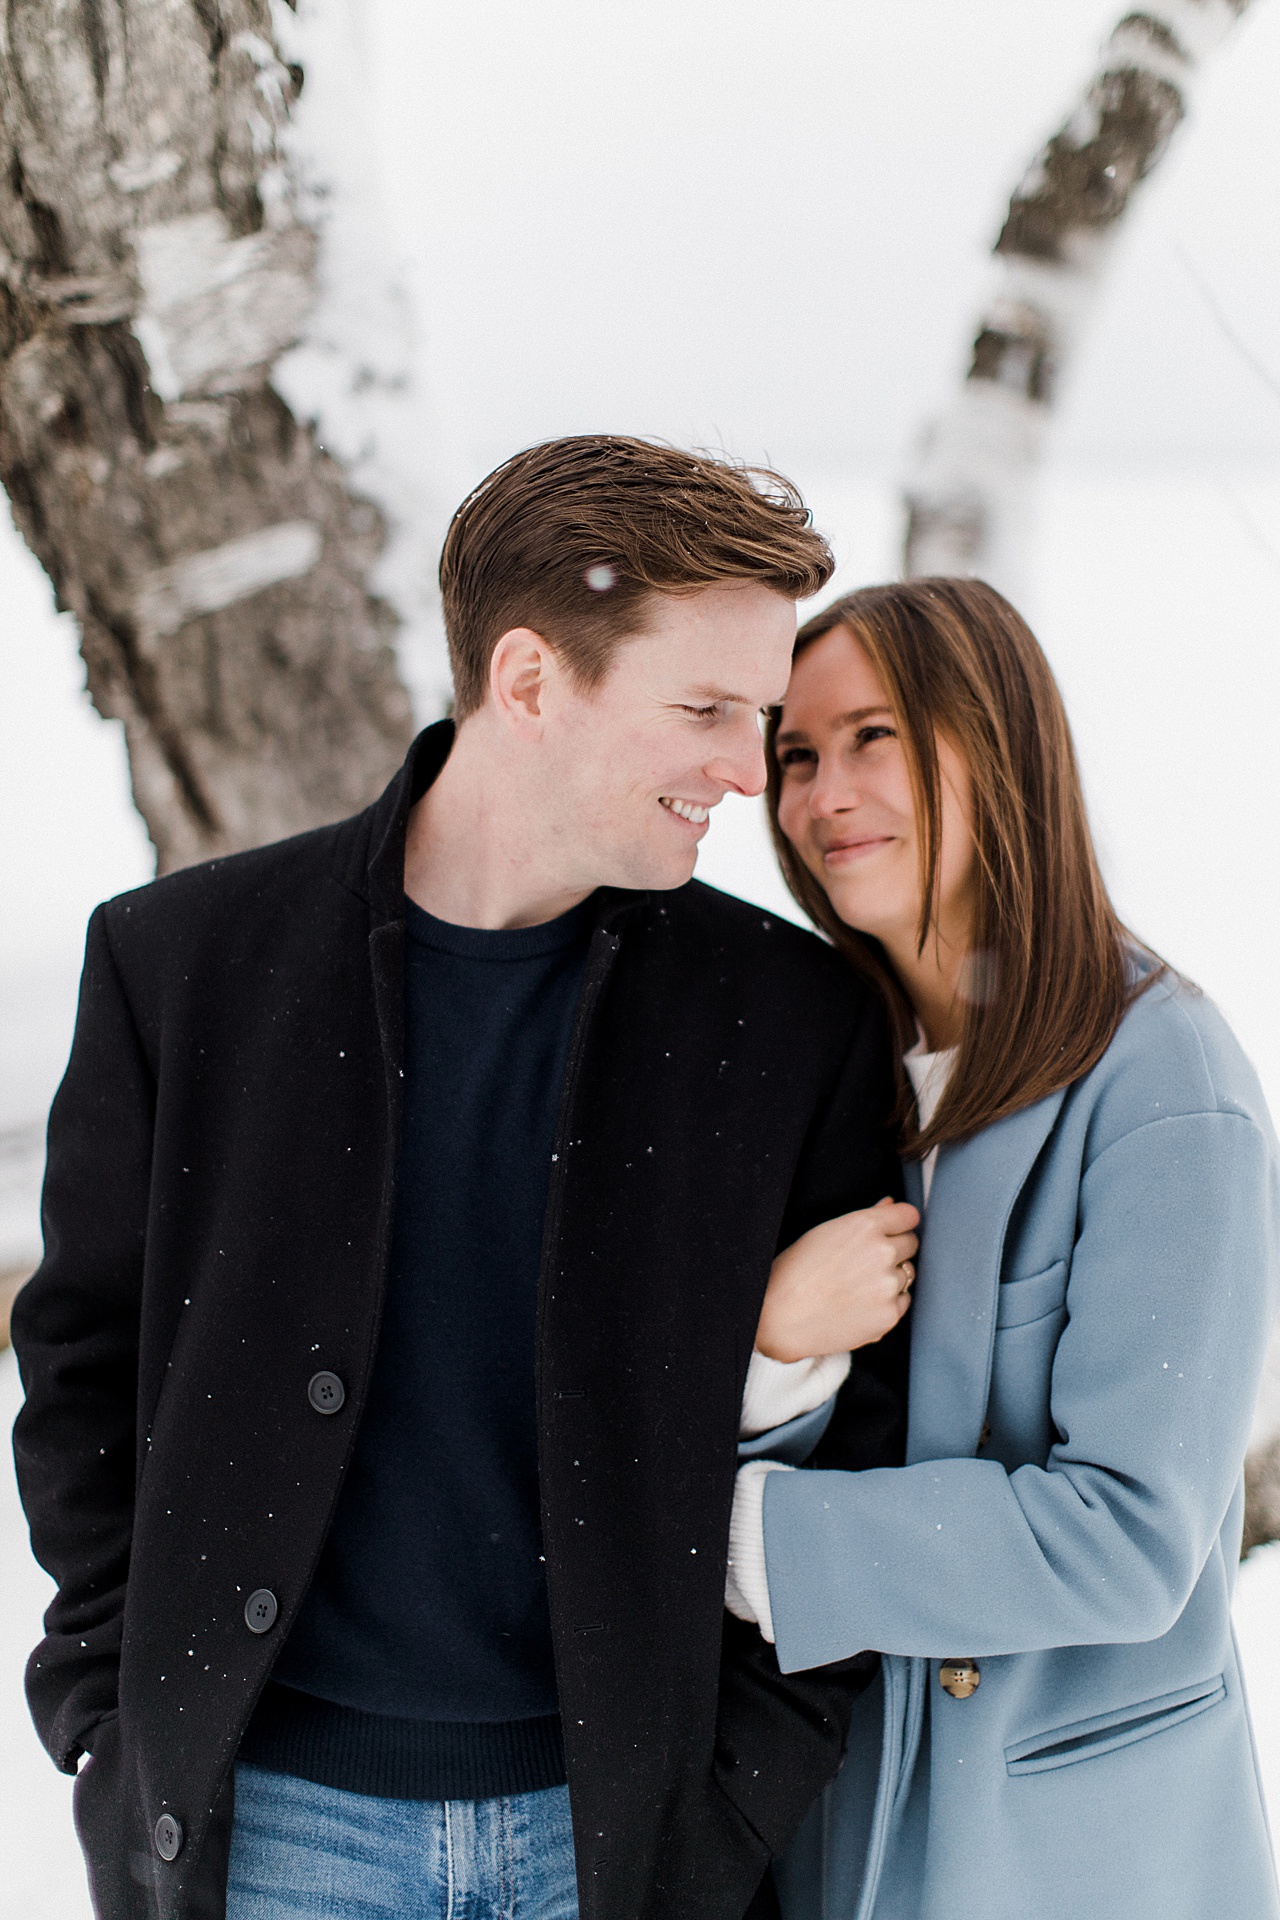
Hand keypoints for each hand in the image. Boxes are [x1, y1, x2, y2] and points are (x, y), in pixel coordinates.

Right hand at [754, 1197, 919, 1362]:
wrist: (780, 1319)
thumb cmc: (795, 1272)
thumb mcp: (825, 1233)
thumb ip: (865, 1218)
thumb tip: (890, 1204)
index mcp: (864, 1225)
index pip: (909, 1215)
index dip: (898, 1223)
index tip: (889, 1231)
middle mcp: (882, 1252)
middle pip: (911, 1243)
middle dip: (895, 1249)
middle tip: (864, 1263)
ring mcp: (888, 1285)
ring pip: (907, 1273)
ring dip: (890, 1277)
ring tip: (856, 1286)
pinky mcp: (890, 1315)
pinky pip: (902, 1301)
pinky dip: (887, 1303)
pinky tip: (859, 1304)